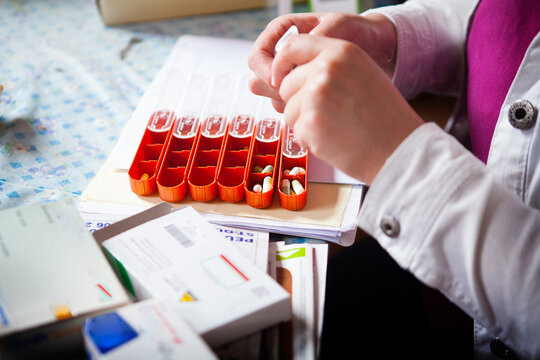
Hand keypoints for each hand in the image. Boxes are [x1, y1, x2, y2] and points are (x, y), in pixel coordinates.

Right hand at [248, 12, 396, 111]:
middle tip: (296, 94)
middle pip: (258, 78)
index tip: (281, 81)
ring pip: (271, 96)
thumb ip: (314, 37)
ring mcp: (290, 76)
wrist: (378, 51)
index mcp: (284, 33)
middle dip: (274, 90)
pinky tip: (316, 107)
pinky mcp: (301, 94)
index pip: (258, 55)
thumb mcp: (340, 26)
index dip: (266, 70)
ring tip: (312, 98)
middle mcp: (283, 56)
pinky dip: (298, 110)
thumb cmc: (359, 32)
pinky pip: (287, 107)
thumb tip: (289, 55)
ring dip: (286, 102)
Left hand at [273, 35, 422, 183]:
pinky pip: (295, 132)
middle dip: (298, 103)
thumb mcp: (362, 74)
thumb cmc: (384, 118)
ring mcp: (316, 95)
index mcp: (341, 51)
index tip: (279, 79)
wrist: (399, 150)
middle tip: (329, 116)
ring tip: (336, 128)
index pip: (293, 46)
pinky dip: (310, 141)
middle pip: (286, 84)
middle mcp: (326, 68)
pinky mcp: (310, 122)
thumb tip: (290, 72)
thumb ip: (330, 66)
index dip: (281, 65)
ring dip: (305, 123)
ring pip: (288, 110)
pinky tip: (335, 141)